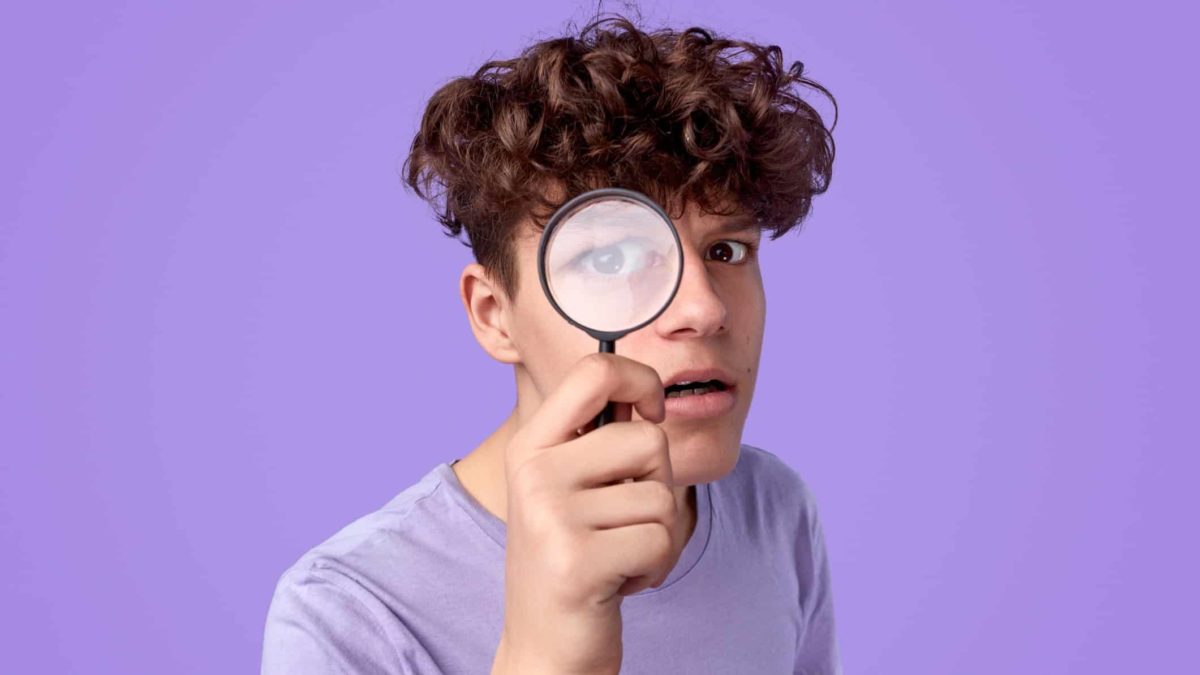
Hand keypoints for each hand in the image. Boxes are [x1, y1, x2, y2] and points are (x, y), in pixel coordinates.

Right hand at [490, 352, 681, 674]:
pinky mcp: (576, 562)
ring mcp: (550, 517)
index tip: (650, 411)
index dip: (642, 380)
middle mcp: (533, 473)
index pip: (595, 370)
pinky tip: (620, 579)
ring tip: (617, 552)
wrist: (545, 643)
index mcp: (532, 444)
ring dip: (656, 532)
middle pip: (649, 439)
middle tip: (622, 518)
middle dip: (657, 482)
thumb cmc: (573, 555)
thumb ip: (600, 435)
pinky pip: (660, 540)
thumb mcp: (572, 485)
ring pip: (661, 495)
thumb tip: (647, 386)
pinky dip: (655, 565)